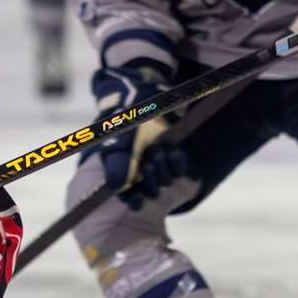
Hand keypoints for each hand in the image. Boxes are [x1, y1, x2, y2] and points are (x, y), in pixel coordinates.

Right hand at [87, 64, 190, 208]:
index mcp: (124, 168)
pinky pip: (181, 167)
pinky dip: (178, 163)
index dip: (133, 199)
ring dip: (164, 170)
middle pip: (149, 188)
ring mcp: (160, 161)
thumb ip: (115, 164)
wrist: (144, 93)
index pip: (127, 195)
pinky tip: (173, 154)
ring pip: (165, 180)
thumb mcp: (117, 141)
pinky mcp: (176, 154)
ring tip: (158, 153)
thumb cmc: (126, 119)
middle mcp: (142, 168)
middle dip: (151, 179)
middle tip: (149, 162)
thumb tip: (117, 186)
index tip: (139, 204)